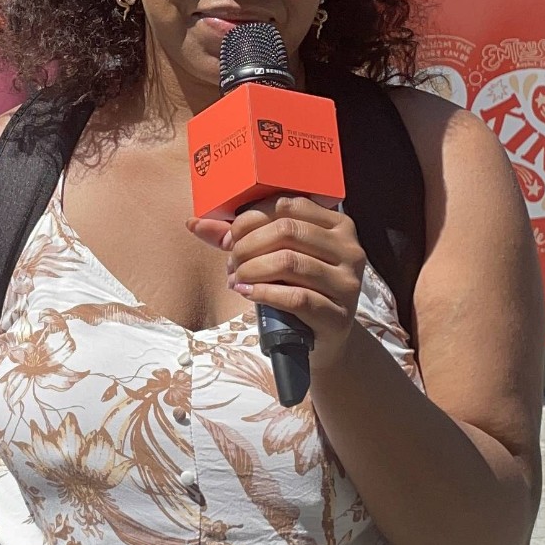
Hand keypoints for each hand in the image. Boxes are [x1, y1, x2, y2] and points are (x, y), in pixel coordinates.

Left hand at [187, 195, 367, 373]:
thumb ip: (240, 237)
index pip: (287, 205)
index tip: (230, 239)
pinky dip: (264, 293)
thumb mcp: (274, 257)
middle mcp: (349, 249)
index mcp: (337, 224)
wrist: (323, 340)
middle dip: (247, 246)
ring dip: (251, 270)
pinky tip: (249, 293)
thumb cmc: (296, 288)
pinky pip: (296, 297)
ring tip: (236, 280)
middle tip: (231, 263)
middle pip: (287, 231)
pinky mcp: (339, 315)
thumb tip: (194, 223)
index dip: (250, 219)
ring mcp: (348, 283)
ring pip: (290, 261)